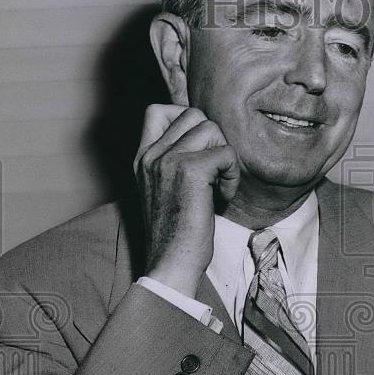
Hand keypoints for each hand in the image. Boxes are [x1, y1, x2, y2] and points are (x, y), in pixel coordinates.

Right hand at [133, 104, 240, 297]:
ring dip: (224, 158)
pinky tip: (222, 196)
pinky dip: (232, 175)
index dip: (186, 120)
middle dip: (213, 141)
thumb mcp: (165, 190)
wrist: (171, 264)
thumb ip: (174, 162)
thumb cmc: (176, 234)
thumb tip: (206, 135)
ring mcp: (167, 161)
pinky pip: (226, 153)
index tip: (199, 150)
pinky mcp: (190, 171)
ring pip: (212, 129)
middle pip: (194, 115)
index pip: (158, 110)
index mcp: (142, 158)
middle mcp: (150, 155)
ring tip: (218, 186)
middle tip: (213, 174)